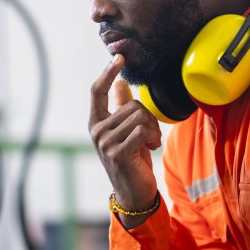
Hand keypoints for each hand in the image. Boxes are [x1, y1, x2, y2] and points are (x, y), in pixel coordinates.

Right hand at [89, 55, 161, 221]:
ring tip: (150, 143)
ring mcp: (105, 142)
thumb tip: (119, 83)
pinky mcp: (118, 153)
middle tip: (150, 135)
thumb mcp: (125, 130)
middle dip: (148, 117)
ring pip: (139, 117)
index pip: (97, 91)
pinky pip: (142, 130)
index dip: (107, 72)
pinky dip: (153, 137)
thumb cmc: (131, 159)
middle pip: (130, 105)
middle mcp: (96, 131)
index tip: (119, 57)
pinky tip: (151, 148)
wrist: (133, 192)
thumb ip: (120, 107)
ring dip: (153, 129)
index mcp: (96, 122)